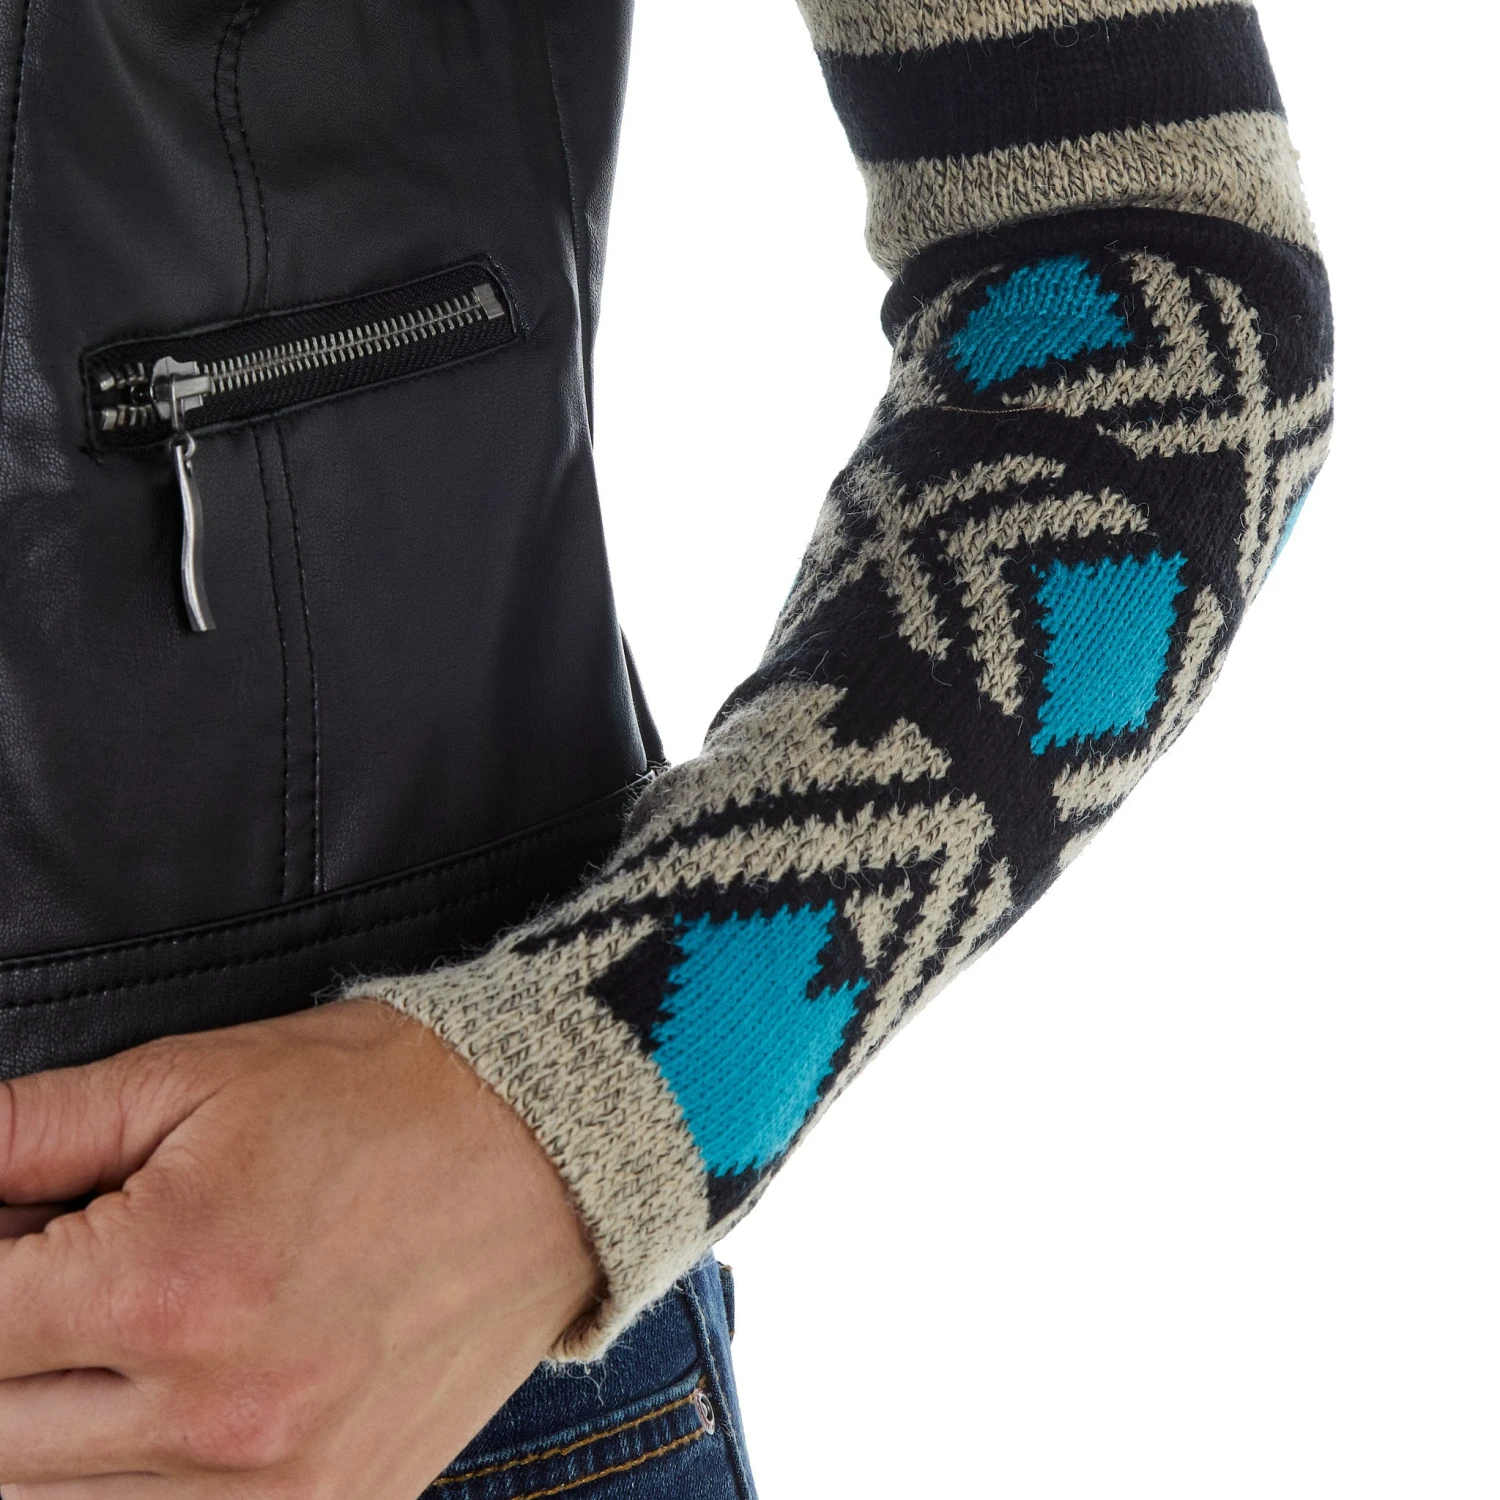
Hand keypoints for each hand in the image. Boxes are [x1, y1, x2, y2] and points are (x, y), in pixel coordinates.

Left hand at [0, 1001, 600, 1498]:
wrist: (549, 1151)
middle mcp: (213, 1414)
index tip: (19, 1236)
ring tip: (125, 1326)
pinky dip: (133, 1477)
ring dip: (51, 1423)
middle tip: (72, 1272)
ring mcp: (275, 1487)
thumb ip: (29, 1130)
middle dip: (8, 1347)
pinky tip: (171, 1393)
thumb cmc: (382, 1098)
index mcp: (167, 1285)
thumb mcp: (197, 1076)